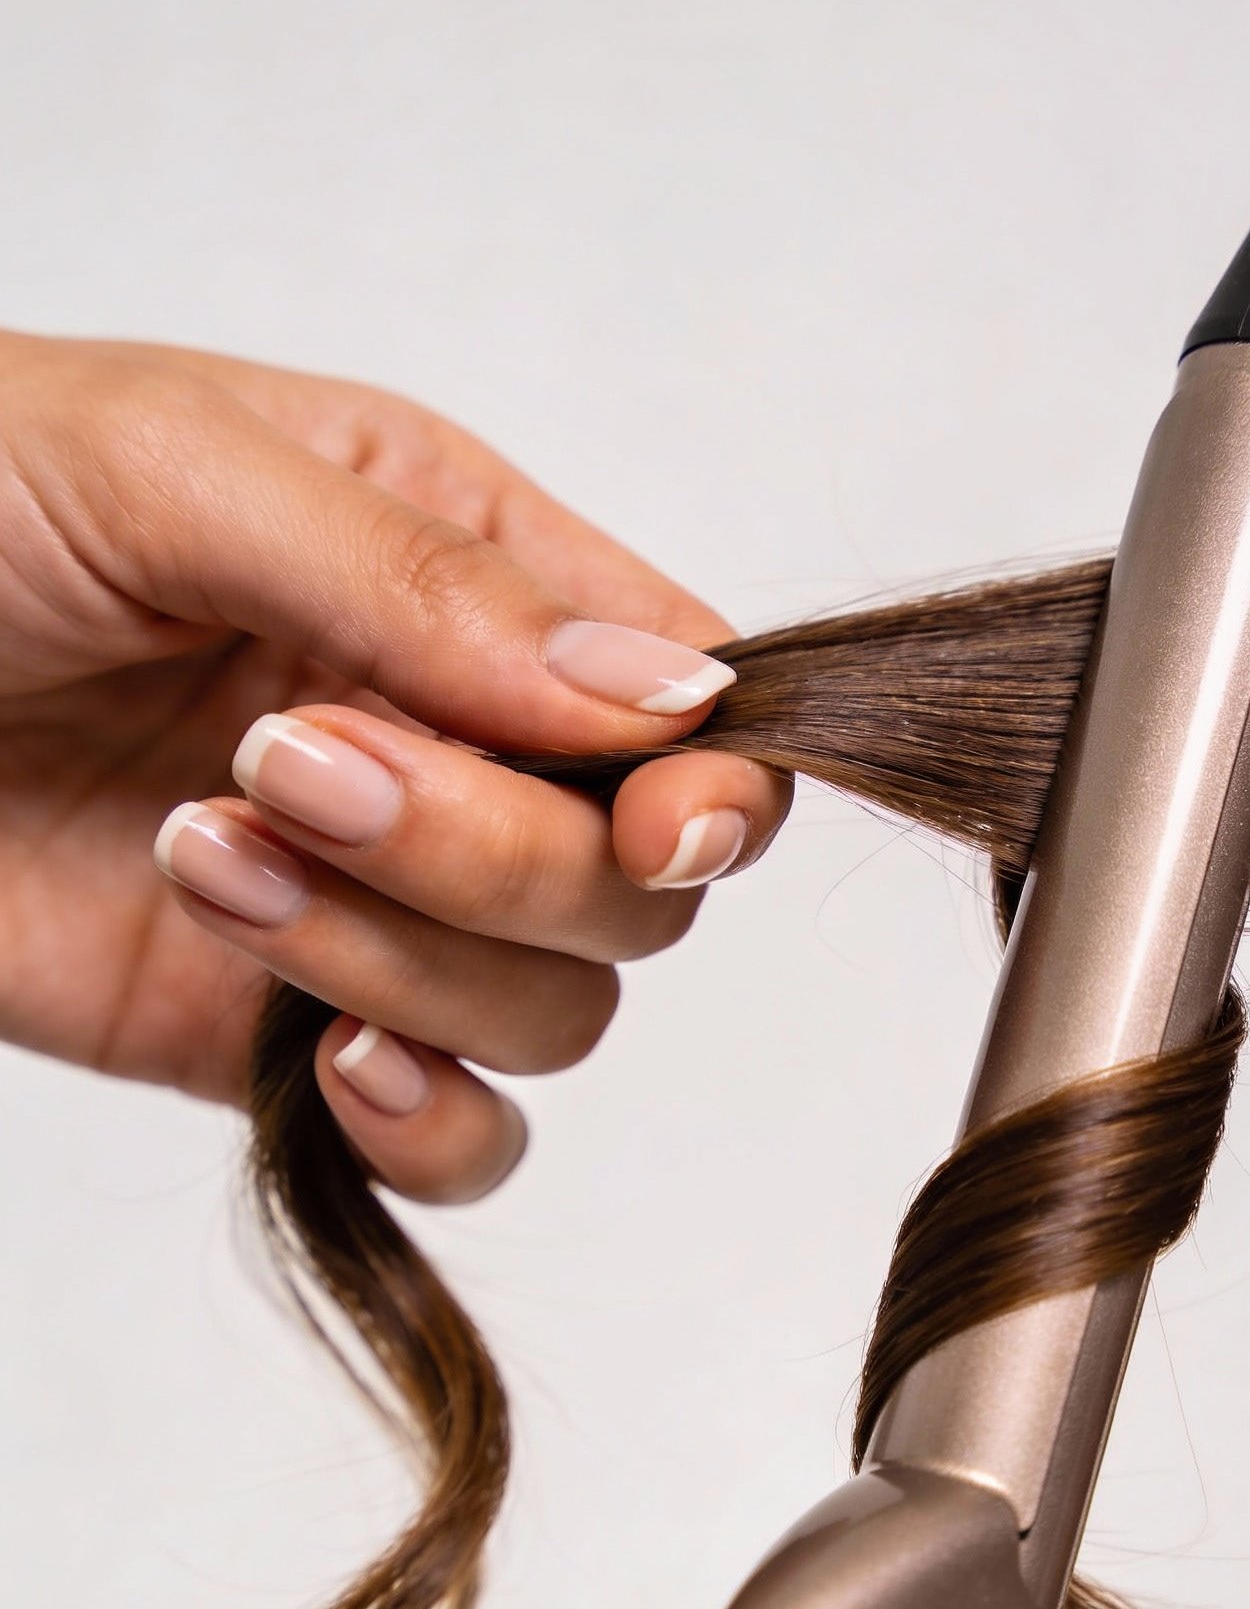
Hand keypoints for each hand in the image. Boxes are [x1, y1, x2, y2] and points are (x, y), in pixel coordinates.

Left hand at [0, 332, 786, 1198]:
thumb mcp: (180, 468)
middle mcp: (451, 743)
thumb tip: (672, 704)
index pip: (690, 702)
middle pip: (629, 880)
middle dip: (487, 851)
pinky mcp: (278, 1037)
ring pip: (554, 1010)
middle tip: (287, 766)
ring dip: (400, 956)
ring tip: (200, 847)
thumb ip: (431, 585)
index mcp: (464, 570)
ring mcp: (375, 904)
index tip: (654, 817)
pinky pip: (453, 1139)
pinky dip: (427, 1128)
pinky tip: (328, 1063)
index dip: (709, 780)